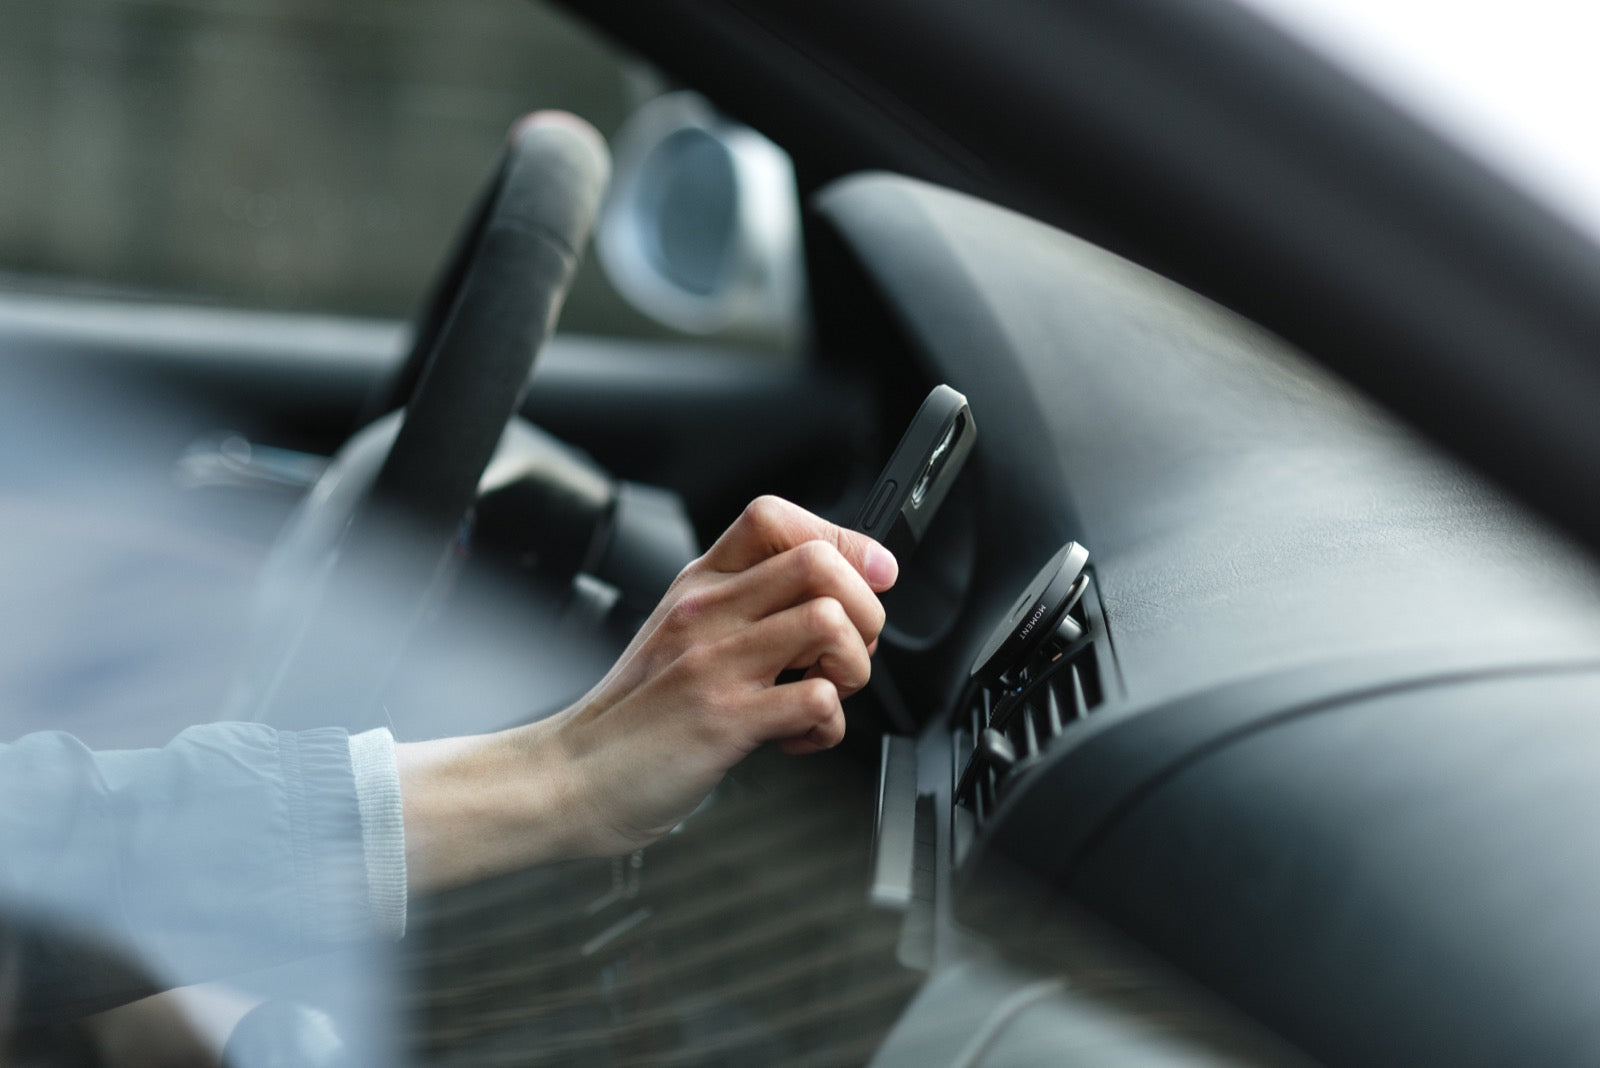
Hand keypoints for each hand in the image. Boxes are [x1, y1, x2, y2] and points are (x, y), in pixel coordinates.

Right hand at [397, 496, 896, 889]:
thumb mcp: (683, 638)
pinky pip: (817, 700)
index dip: (841, 540)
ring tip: (823, 693)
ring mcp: (715, 664)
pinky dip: (829, 726)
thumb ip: (745, 610)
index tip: (869, 577)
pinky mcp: (723, 719)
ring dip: (852, 666)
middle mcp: (707, 613)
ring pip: (829, 622)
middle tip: (848, 652)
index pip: (774, 517)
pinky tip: (799, 738)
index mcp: (698, 586)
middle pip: (819, 563)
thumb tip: (835, 599)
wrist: (570, 779)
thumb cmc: (634, 716)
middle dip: (865, 610)